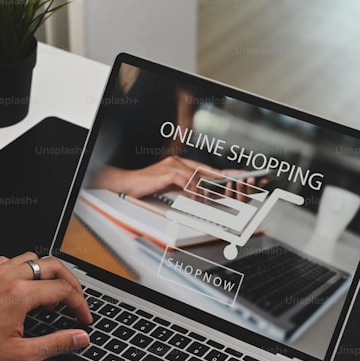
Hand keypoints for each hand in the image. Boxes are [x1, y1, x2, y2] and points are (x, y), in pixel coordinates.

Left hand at [0, 251, 91, 360]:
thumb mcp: (19, 353)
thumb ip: (55, 344)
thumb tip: (78, 338)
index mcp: (19, 295)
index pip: (63, 290)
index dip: (80, 304)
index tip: (83, 317)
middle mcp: (7, 276)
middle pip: (53, 265)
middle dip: (71, 282)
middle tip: (76, 299)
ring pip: (32, 258)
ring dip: (48, 273)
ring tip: (52, 293)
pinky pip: (11, 261)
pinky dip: (25, 270)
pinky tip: (24, 288)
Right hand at [90, 156, 220, 198]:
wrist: (127, 184)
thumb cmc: (145, 186)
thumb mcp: (169, 186)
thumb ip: (183, 186)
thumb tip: (198, 194)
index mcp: (178, 163)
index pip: (203, 168)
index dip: (218, 172)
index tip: (232, 176)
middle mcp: (177, 161)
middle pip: (203, 171)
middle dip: (219, 179)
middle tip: (231, 184)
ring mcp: (172, 165)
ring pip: (196, 177)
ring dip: (204, 190)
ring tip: (211, 199)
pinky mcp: (167, 172)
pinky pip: (186, 181)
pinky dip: (193, 191)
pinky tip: (196, 198)